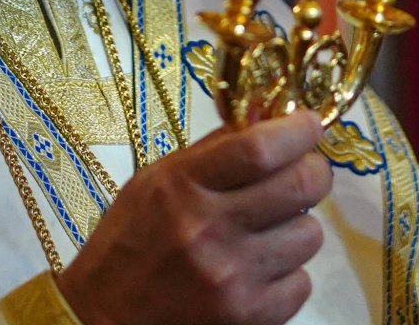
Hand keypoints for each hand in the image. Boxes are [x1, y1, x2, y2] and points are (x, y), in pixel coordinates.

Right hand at [56, 109, 331, 324]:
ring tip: (270, 229)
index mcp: (184, 185)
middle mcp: (210, 230)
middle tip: (307, 170)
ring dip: (298, 227)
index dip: (298, 131)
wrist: (104, 318)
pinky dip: (289, 274)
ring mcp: (232, 279)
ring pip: (309, 236)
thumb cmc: (131, 240)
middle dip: (314, 172)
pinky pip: (301, 284)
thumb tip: (266, 114)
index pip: (260, 148)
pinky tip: (261, 269)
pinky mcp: (247, 318)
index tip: (310, 124)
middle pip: (299, 187)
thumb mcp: (158, 180)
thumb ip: (214, 149)